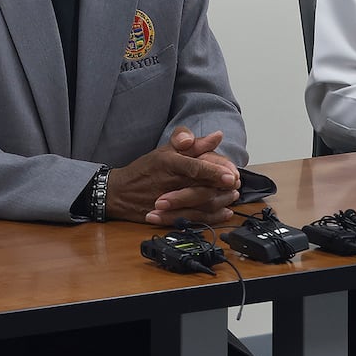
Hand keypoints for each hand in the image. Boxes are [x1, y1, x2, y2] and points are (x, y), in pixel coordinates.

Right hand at [107, 127, 239, 226]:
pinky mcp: (168, 216)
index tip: (232, 175)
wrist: (118, 192)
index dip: (215, 172)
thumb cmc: (145, 169)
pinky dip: (212, 216)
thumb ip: (193, 144)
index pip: (194, 166)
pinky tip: (224, 212)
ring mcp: (168, 201)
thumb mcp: (166, 150)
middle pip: (201, 186)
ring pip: (199, 204)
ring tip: (233, 195)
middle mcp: (168, 182)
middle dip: (222, 187)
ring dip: (220, 201)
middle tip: (237, 184)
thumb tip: (216, 137)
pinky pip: (194, 218)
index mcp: (168, 162)